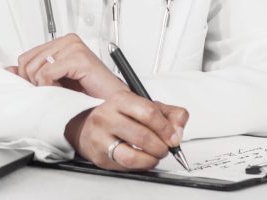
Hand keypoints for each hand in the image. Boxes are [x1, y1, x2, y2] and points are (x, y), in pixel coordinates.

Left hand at [12, 33, 126, 98]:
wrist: (111, 104)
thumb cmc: (88, 94)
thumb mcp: (53, 81)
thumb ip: (32, 73)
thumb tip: (8, 70)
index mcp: (61, 43)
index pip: (25, 57)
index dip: (28, 78)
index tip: (42, 88)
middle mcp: (67, 41)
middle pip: (27, 63)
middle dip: (36, 83)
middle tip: (54, 91)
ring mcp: (73, 47)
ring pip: (36, 69)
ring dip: (46, 87)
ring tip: (63, 91)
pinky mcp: (78, 58)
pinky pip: (47, 74)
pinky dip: (52, 88)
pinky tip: (66, 91)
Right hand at [64, 90, 189, 170]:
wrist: (88, 127)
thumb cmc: (119, 116)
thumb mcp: (144, 106)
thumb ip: (169, 113)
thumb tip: (178, 130)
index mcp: (121, 100)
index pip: (149, 112)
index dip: (166, 128)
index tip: (173, 137)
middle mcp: (107, 117)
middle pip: (143, 136)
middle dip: (161, 147)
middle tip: (165, 148)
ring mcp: (101, 138)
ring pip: (132, 156)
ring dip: (151, 159)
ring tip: (154, 156)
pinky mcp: (99, 157)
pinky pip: (125, 167)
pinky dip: (140, 166)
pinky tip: (143, 159)